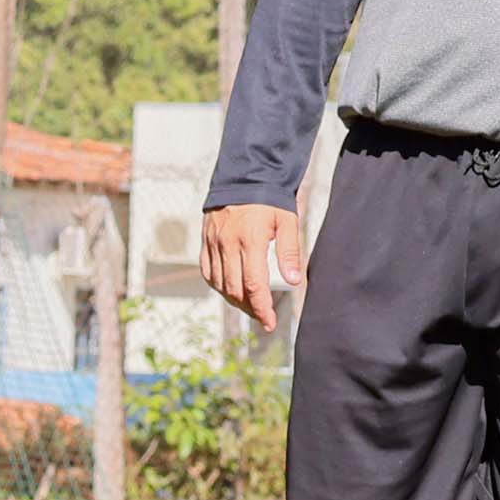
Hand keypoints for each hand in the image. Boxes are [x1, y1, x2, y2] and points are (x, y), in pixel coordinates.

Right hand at [200, 204, 304, 334]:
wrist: (244, 176)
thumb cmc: (270, 200)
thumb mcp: (287, 222)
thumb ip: (289, 252)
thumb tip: (294, 282)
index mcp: (250, 239)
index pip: (253, 284)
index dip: (261, 307)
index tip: (270, 322)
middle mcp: (228, 243)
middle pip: (235, 289)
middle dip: (250, 309)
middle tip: (264, 317)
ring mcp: (213, 243)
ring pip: (220, 284)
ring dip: (235, 300)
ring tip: (251, 306)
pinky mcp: (206, 242)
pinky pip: (208, 273)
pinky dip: (219, 287)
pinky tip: (231, 292)